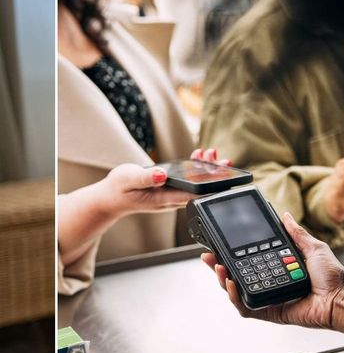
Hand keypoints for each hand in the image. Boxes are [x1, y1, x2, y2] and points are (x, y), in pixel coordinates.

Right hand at [93, 147, 230, 215]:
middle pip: (199, 190)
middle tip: (224, 161)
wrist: (110, 198)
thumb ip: (145, 178)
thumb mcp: (128, 180)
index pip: (192, 195)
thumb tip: (162, 175)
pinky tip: (200, 156)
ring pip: (195, 184)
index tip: (222, 176)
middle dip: (214, 175)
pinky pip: (188, 179)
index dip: (209, 187)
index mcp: (164, 199)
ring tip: (212, 153)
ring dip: (207, 169)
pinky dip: (196, 168)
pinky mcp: (170, 188)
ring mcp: (172, 194)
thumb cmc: (118, 190)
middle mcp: (171, 198)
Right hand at [200, 212, 343, 329]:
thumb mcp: (313, 248)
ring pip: (238, 292)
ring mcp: (269, 299)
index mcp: (280, 268)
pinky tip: (232, 283)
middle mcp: (272, 283)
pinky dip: (236, 297)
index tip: (221, 242)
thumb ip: (296, 233)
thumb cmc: (333, 276)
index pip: (251, 260)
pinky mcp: (270, 313)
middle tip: (209, 256)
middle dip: (220, 267)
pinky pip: (247, 308)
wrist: (341, 298)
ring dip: (224, 280)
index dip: (234, 253)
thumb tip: (285, 216)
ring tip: (218, 267)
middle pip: (239, 276)